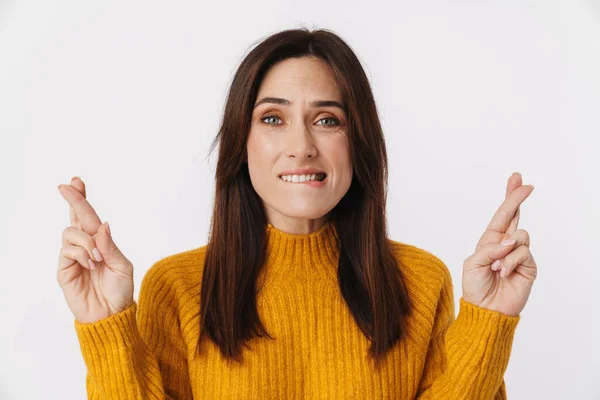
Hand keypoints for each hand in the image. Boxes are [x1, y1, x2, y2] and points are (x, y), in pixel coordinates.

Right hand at [57, 177, 133, 322]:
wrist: (111, 314)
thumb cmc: (120, 290)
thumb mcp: (122, 265)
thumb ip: (110, 246)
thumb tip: (102, 225)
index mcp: (101, 242)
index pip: (90, 217)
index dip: (82, 199)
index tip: (76, 181)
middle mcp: (86, 246)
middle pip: (75, 217)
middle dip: (72, 199)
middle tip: (66, 186)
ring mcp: (73, 256)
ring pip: (70, 232)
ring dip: (86, 241)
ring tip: (97, 258)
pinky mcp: (64, 269)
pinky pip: (67, 250)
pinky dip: (81, 254)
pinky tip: (90, 265)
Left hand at [461, 172, 537, 316]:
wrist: (486, 309)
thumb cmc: (475, 287)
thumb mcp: (474, 263)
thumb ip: (490, 248)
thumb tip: (510, 241)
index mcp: (490, 240)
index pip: (502, 215)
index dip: (510, 197)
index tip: (517, 179)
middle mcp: (505, 244)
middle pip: (516, 216)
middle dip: (518, 198)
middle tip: (526, 184)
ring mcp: (518, 254)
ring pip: (520, 236)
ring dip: (505, 251)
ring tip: (496, 267)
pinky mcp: (528, 266)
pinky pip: (523, 252)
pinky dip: (511, 262)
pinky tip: (504, 273)